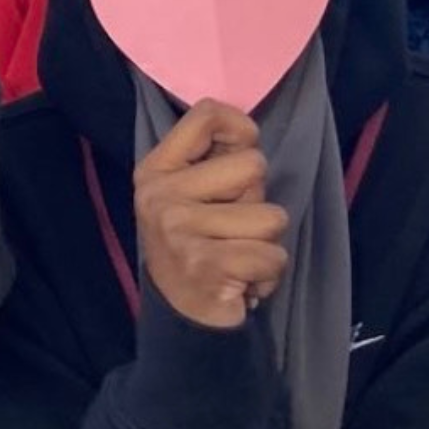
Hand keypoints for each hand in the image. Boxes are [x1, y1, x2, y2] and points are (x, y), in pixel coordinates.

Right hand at [134, 100, 288, 329]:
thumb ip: (213, 160)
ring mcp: (180, 229)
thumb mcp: (189, 192)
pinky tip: (244, 279)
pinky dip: (269, 272)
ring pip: (271, 216)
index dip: (241, 128)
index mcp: (157, 169)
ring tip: (241, 253)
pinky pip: (272, 255)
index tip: (242, 152)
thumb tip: (249, 133)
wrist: (181, 314)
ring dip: (267, 241)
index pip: (206, 115)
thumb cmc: (196, 242)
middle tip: (234, 224)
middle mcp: (161, 194)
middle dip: (258, 198)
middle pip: (252, 165)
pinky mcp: (205, 265)